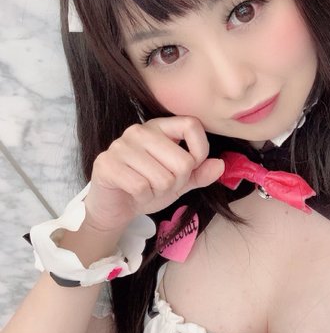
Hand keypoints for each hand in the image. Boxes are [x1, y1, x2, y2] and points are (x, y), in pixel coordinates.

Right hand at [83, 117, 223, 233]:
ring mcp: (121, 145)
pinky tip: (134, 193)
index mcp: (160, 126)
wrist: (114, 206)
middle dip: (177, 183)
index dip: (199, 151)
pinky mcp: (106, 164)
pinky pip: (141, 187)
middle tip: (160, 185)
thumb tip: (220, 165)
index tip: (190, 167)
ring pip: (163, 178)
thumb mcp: (180, 181)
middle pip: (183, 162)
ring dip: (158, 192)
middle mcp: (140, 130)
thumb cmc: (148, 187)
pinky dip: (143, 197)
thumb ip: (200, 173)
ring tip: (146, 188)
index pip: (192, 125)